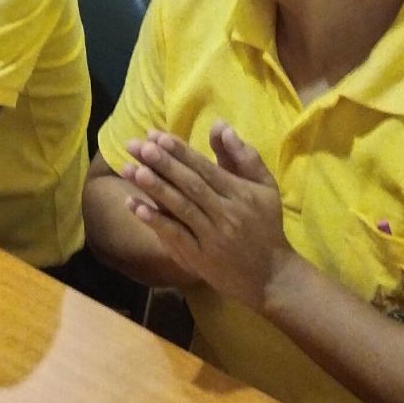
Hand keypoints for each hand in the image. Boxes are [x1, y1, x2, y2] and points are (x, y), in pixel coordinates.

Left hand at [116, 124, 292, 312]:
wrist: (272, 276)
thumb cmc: (266, 225)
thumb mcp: (265, 187)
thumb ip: (243, 156)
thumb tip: (221, 126)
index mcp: (241, 193)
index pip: (206, 168)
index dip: (181, 152)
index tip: (157, 136)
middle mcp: (226, 213)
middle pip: (190, 185)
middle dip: (162, 164)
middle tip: (138, 146)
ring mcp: (212, 237)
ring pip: (181, 208)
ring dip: (154, 188)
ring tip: (131, 170)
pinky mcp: (201, 259)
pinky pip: (176, 236)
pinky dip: (156, 221)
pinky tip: (136, 207)